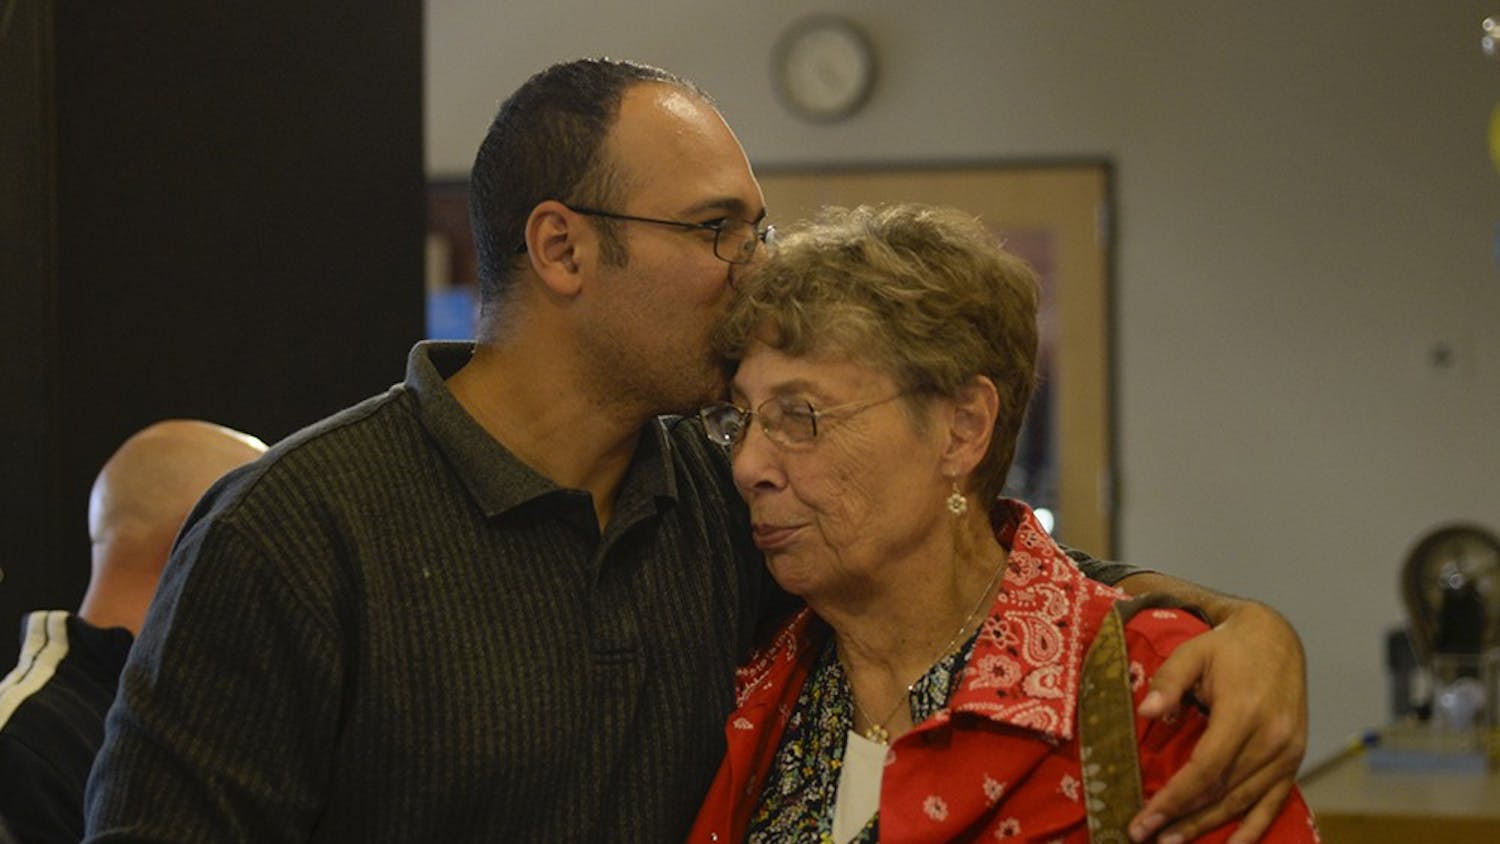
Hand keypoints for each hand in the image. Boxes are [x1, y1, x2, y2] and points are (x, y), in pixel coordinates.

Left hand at [1129, 601, 1306, 843]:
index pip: (1205, 769)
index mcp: (1243, 713)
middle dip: (1182, 819)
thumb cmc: (1227, 648)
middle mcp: (1271, 739)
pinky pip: (1274, 802)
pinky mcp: (1294, 759)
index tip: (1144, 818)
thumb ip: (1168, 681)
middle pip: (1222, 791)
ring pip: (1243, 801)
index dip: (1173, 798)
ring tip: (1173, 842)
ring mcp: (1287, 753)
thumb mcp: (1191, 652)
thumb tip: (1146, 712)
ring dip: (1209, 826)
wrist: (1276, 639)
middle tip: (1145, 837)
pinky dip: (1253, 828)